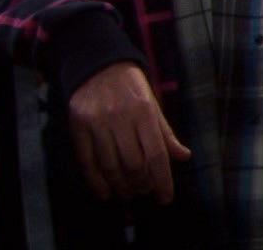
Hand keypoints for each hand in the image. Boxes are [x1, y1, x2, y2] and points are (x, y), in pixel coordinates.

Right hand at [67, 61, 191, 203]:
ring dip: (121, 186)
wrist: (98, 64)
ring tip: (128, 193)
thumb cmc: (131, 87)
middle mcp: (120, 118)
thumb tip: (184, 157)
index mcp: (144, 111)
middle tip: (144, 191)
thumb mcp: (153, 104)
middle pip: (132, 164)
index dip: (162, 180)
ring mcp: (97, 123)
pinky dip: (95, 182)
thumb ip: (166, 133)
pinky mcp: (78, 126)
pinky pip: (86, 161)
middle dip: (141, 184)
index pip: (156, 154)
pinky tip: (104, 192)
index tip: (165, 198)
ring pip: (110, 166)